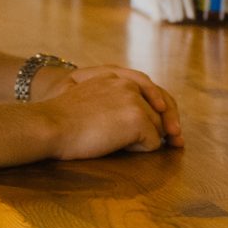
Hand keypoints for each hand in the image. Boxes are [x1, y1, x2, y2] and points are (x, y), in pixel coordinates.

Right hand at [35, 69, 180, 159]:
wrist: (51, 125)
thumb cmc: (63, 120)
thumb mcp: (90, 98)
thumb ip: (112, 100)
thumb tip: (139, 117)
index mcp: (117, 77)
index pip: (154, 91)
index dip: (166, 111)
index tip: (173, 129)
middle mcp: (128, 84)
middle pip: (160, 112)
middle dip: (163, 129)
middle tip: (177, 143)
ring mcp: (134, 101)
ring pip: (158, 129)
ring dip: (144, 140)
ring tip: (116, 141)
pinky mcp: (137, 118)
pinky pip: (153, 143)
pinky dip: (141, 149)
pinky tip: (117, 145)